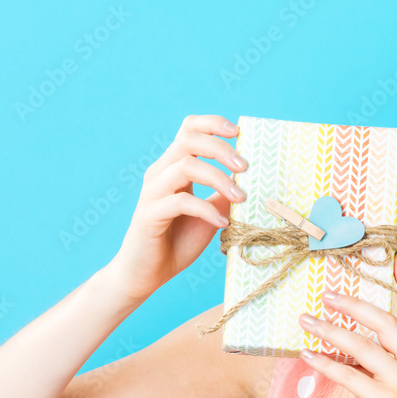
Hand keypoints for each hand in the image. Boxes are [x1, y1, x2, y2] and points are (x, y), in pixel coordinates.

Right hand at [105, 114, 247, 303]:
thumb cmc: (176, 242)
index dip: (212, 123)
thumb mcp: (209, 214)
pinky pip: (180, 202)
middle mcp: (160, 173)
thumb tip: (251, 182)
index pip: (188, 129)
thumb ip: (223, 195)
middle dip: (221, 149)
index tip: (238, 132)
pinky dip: (206, 210)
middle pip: (189, 140)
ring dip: (219, 179)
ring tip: (241, 198)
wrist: (146, 274)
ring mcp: (152, 193)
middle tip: (245, 167)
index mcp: (173, 167)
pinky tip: (222, 223)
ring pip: (186, 166)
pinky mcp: (149, 215)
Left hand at [297, 255, 396, 397]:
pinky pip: (349, 374)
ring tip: (307, 320)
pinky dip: (325, 362)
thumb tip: (350, 339)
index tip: (392, 261)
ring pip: (366, 346)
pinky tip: (307, 354)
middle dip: (357, 303)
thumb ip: (385, 365)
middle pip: (390, 323)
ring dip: (331, 330)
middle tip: (328, 293)